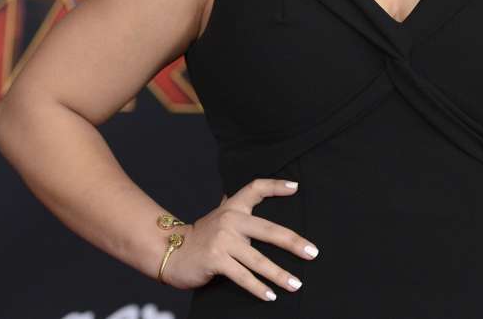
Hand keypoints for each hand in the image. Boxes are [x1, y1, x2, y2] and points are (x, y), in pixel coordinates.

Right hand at [159, 178, 318, 300]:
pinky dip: (257, 287)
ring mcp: (222, 241)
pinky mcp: (215, 260)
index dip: (276, 186)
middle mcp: (229, 220)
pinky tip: (270, 295)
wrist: (170, 251)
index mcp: (233, 208)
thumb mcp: (220, 216)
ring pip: (258, 260)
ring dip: (279, 274)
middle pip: (269, 230)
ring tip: (296, 284)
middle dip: (293, 243)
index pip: (255, 188)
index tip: (296, 187)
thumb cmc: (202, 236)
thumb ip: (238, 207)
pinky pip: (242, 276)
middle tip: (312, 253)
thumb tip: (260, 195)